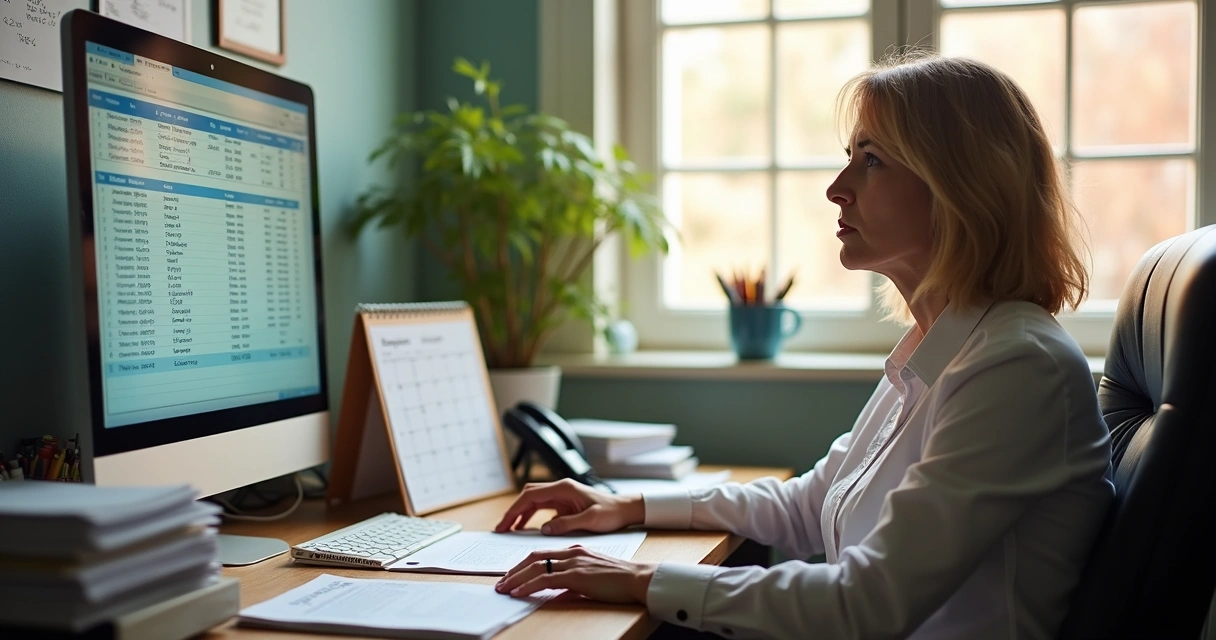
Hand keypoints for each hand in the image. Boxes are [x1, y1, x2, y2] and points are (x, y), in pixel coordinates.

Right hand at [494, 478, 643, 534]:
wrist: (625, 509)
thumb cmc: (611, 512)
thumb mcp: (590, 520)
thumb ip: (566, 523)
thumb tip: (544, 529)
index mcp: (564, 488)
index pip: (531, 496)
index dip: (515, 509)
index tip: (504, 523)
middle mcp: (560, 489)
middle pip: (528, 496)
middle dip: (512, 511)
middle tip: (501, 528)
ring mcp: (561, 496)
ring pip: (533, 501)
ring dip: (519, 514)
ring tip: (508, 529)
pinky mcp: (564, 504)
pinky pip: (541, 508)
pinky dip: (530, 516)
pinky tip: (524, 528)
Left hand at [494, 545, 656, 603]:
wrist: (639, 578)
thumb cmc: (621, 580)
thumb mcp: (593, 576)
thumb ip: (575, 579)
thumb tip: (559, 590)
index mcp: (576, 550)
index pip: (542, 554)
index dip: (524, 564)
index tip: (512, 575)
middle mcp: (572, 553)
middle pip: (534, 557)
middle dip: (514, 570)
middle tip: (501, 582)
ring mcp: (573, 563)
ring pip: (536, 567)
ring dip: (515, 578)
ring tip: (503, 589)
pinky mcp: (576, 575)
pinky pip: (545, 579)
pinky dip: (528, 586)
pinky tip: (518, 593)